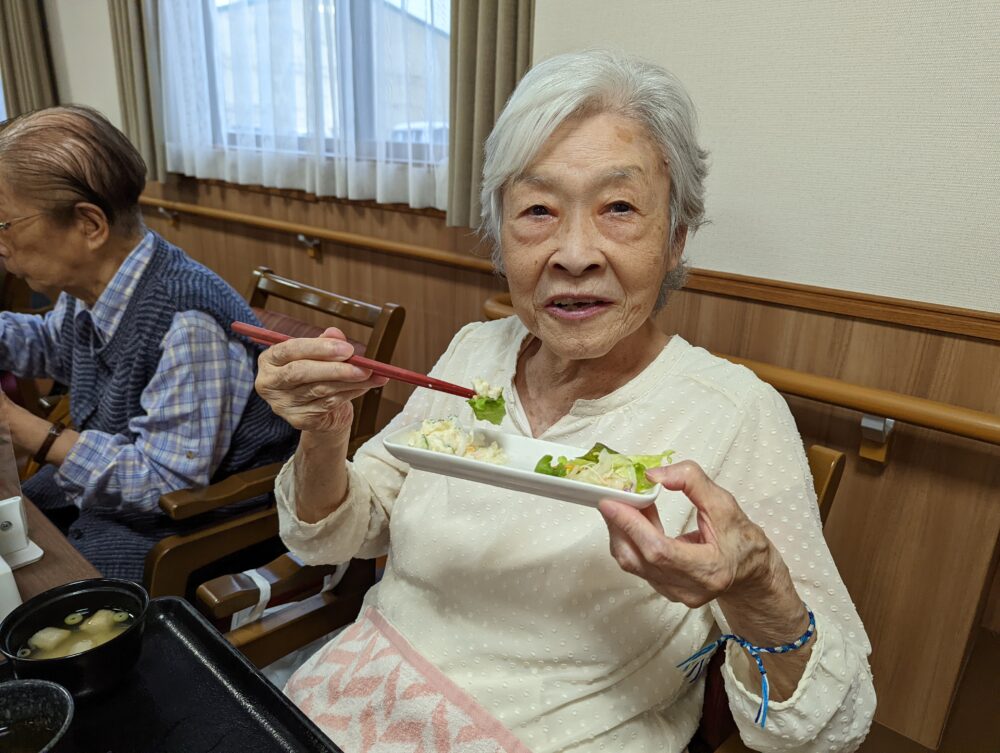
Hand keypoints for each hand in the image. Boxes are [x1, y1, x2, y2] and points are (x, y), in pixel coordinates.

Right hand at [255, 327, 387, 434]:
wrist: (319, 410)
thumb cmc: (315, 374)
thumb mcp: (318, 354)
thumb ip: (325, 342)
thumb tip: (335, 333)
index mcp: (269, 360)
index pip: (289, 350)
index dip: (319, 348)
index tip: (347, 348)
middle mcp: (270, 383)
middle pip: (301, 372)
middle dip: (335, 368)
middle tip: (363, 366)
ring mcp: (283, 405)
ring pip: (320, 389)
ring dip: (351, 381)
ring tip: (371, 374)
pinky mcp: (299, 420)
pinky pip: (329, 403)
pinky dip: (351, 392)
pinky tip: (364, 385)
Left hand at [598, 460, 785, 610]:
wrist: (750, 573)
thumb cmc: (741, 539)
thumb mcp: (725, 503)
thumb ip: (692, 482)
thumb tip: (653, 474)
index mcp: (709, 570)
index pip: (659, 550)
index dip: (632, 525)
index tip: (611, 502)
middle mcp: (688, 589)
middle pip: (638, 558)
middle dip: (619, 524)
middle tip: (612, 495)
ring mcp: (674, 594)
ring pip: (633, 563)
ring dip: (622, 530)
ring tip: (625, 502)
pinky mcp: (665, 590)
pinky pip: (638, 565)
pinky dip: (631, 539)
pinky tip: (635, 519)